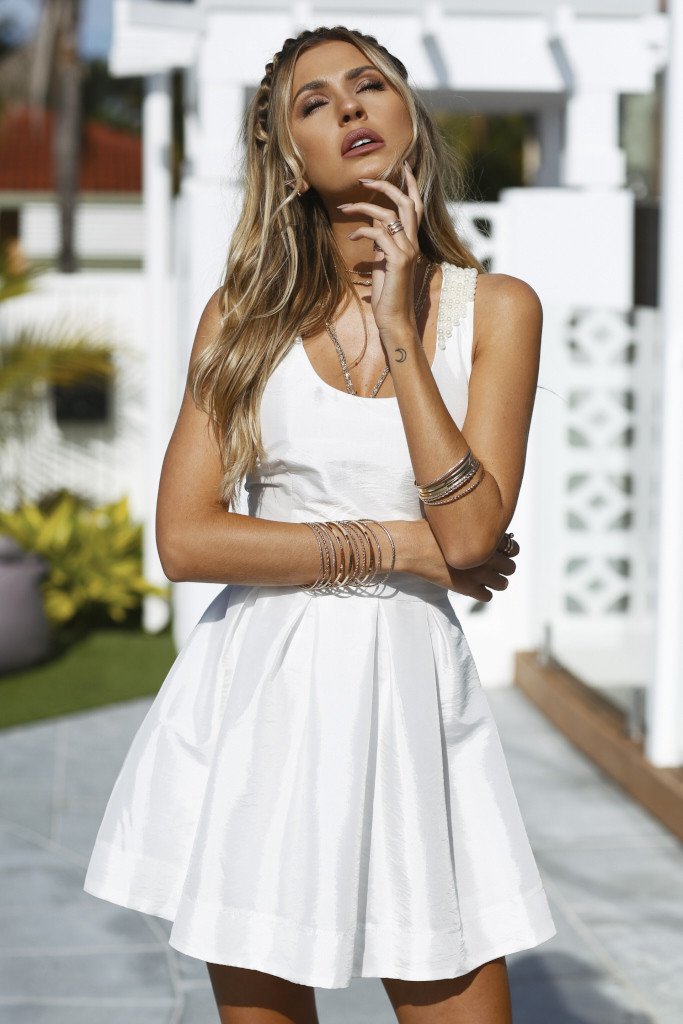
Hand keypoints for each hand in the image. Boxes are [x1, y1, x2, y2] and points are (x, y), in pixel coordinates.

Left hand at [338, 161, 423, 338]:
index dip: (411, 184)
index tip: (402, 165)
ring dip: (364, 207)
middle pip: (406, 203)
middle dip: (387, 186)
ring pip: (389, 216)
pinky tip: (352, 238)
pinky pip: (379, 235)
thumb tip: (373, 222)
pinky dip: (363, 232)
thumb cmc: (387, 293)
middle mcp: (414, 244)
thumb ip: (381, 241)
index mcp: (412, 242)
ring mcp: (408, 252)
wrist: (394, 319)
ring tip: (345, 207)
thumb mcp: (382, 261)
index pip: (416, 207)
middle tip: (364, 178)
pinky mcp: (398, 261)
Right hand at [394, 519, 519, 600]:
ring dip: (497, 581)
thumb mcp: (456, 523)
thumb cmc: (429, 530)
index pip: (513, 547)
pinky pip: (487, 596)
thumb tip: (482, 530)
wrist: (412, 546)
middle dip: (504, 567)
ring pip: (503, 584)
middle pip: (511, 567)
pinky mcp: (467, 588)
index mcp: (486, 537)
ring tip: (486, 578)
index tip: (499, 551)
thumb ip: (474, 528)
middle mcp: (487, 556)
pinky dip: (483, 593)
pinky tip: (474, 587)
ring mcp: (478, 573)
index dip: (507, 550)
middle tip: (492, 566)